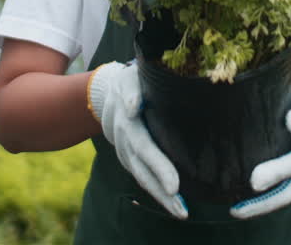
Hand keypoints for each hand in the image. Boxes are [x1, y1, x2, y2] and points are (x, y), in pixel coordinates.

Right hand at [87, 61, 187, 218]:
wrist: (107, 93)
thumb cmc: (129, 82)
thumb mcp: (130, 79)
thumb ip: (133, 91)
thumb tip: (133, 107)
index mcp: (127, 124)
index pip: (145, 149)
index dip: (159, 168)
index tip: (174, 186)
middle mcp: (124, 143)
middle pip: (143, 171)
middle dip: (163, 192)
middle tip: (182, 208)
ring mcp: (124, 153)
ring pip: (143, 179)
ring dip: (162, 198)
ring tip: (182, 212)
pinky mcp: (129, 159)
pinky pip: (143, 177)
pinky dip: (157, 191)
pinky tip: (174, 203)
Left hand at [229, 92, 290, 218]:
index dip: (276, 172)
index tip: (253, 181)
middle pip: (288, 192)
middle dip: (263, 203)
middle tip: (235, 210)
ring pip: (283, 198)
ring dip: (259, 207)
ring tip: (234, 211)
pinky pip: (280, 194)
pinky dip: (262, 202)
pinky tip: (242, 204)